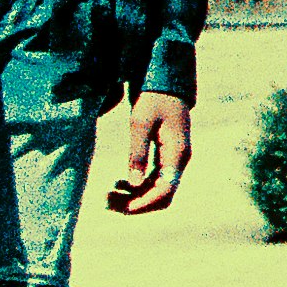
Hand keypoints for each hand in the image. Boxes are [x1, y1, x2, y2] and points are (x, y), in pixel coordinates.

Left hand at [101, 91, 191, 214]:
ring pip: (157, 190)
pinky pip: (154, 180)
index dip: (142, 204)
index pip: (164, 191)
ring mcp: (174, 159)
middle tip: (107, 201)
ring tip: (109, 195)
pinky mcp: (166, 155)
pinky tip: (119, 184)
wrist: (166, 80)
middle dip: (136, 204)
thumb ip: (137, 154)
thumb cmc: (153, 97)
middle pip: (161, 196)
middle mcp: (178, 161)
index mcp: (177, 154)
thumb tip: (134, 184)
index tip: (119, 206)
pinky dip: (137, 186)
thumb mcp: (140, 123)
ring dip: (135, 196)